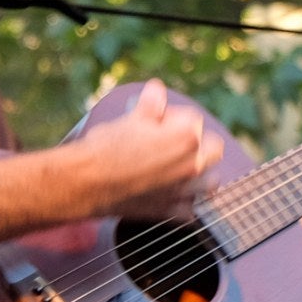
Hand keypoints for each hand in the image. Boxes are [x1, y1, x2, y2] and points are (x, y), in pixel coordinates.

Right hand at [80, 80, 221, 217]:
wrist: (87, 182)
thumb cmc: (107, 146)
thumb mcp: (132, 118)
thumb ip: (152, 103)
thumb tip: (157, 90)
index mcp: (186, 136)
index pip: (194, 119)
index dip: (175, 118)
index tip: (158, 122)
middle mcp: (193, 164)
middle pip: (214, 149)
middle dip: (197, 143)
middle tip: (173, 143)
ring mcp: (185, 191)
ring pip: (210, 182)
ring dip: (199, 175)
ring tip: (179, 170)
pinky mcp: (172, 212)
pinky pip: (190, 209)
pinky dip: (183, 204)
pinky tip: (169, 195)